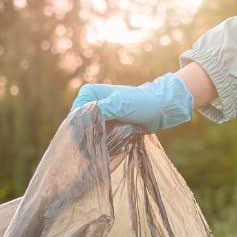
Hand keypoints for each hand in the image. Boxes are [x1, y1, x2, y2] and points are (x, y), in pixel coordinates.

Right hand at [68, 72, 194, 131]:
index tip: (95, 138)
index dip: (81, 129)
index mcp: (89, 93)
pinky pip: (102, 138)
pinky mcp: (109, 125)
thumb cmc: (140, 102)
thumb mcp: (118, 105)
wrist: (161, 107)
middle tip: (109, 140)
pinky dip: (109, 142)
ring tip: (117, 140)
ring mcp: (100, 115)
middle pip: (82, 127)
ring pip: (92, 134)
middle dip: (93, 137)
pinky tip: (119, 143)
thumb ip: (97, 111)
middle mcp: (91, 103)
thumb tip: (79, 122)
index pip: (74, 116)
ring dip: (102, 141)